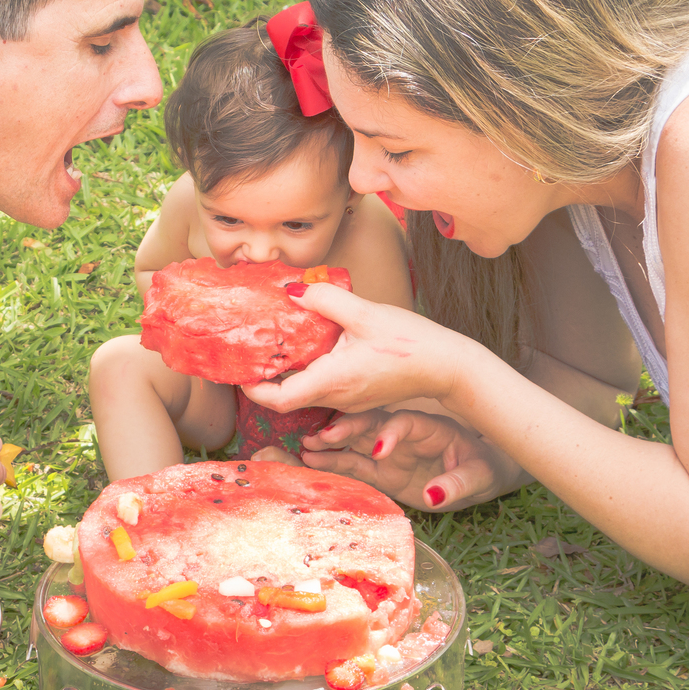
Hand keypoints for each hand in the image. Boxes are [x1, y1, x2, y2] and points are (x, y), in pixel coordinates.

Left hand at [243, 283, 471, 413]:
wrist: (448, 365)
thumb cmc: (410, 341)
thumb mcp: (365, 312)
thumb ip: (325, 299)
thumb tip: (292, 289)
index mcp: (333, 380)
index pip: (279, 400)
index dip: (254, 389)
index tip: (240, 370)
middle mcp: (337, 397)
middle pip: (288, 399)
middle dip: (265, 379)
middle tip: (250, 351)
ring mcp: (348, 401)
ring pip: (306, 394)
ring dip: (288, 375)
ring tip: (275, 346)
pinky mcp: (358, 396)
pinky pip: (324, 389)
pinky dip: (309, 374)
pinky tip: (311, 349)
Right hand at [300, 409, 530, 510]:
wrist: (480, 473)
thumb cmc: (483, 467)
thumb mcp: (479, 476)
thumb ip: (456, 484)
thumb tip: (432, 497)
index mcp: (428, 427)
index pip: (404, 422)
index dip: (389, 433)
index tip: (379, 452)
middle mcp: (402, 434)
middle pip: (370, 423)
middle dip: (346, 428)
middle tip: (322, 435)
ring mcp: (389, 450)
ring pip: (355, 439)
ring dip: (332, 441)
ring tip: (306, 445)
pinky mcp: (381, 470)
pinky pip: (353, 463)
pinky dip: (333, 461)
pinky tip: (309, 460)